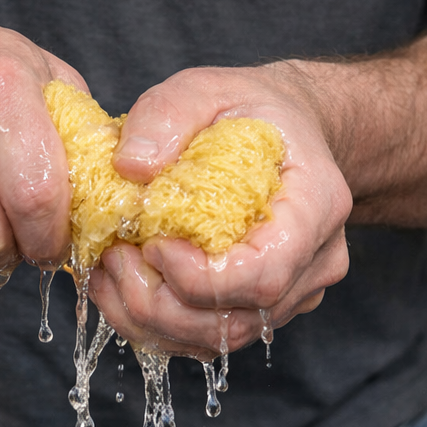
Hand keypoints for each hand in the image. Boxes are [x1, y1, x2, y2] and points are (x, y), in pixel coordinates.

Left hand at [89, 64, 351, 357]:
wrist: (290, 133)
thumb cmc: (251, 109)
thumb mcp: (208, 87)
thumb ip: (167, 115)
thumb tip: (129, 167)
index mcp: (316, 205)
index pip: (263, 275)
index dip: (197, 277)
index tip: (150, 243)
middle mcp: (316, 261)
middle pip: (239, 321)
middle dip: (160, 304)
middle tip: (113, 258)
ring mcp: (295, 292)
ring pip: (221, 339)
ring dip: (151, 320)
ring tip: (110, 272)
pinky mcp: (266, 308)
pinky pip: (212, 337)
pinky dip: (159, 325)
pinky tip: (126, 287)